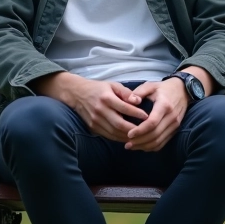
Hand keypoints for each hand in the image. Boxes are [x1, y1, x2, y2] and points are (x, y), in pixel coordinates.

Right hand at [33, 72, 147, 141]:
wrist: (77, 94)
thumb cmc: (98, 88)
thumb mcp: (113, 85)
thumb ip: (126, 93)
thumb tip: (138, 101)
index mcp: (106, 98)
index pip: (125, 108)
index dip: (137, 113)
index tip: (147, 116)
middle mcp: (100, 110)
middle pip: (119, 124)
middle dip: (134, 129)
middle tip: (146, 131)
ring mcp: (95, 120)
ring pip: (114, 132)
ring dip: (127, 136)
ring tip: (139, 137)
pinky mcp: (93, 127)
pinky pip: (108, 135)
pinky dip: (119, 138)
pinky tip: (128, 138)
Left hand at [124, 77, 188, 151]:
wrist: (183, 90)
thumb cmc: (164, 88)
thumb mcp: (150, 85)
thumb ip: (138, 92)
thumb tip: (128, 102)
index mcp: (164, 105)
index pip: (152, 122)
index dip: (140, 130)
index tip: (129, 134)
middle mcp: (171, 116)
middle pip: (155, 134)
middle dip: (140, 141)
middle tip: (127, 144)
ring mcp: (175, 124)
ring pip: (159, 141)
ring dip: (144, 146)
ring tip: (132, 146)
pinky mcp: (176, 129)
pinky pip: (164, 142)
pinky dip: (152, 147)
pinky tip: (142, 146)